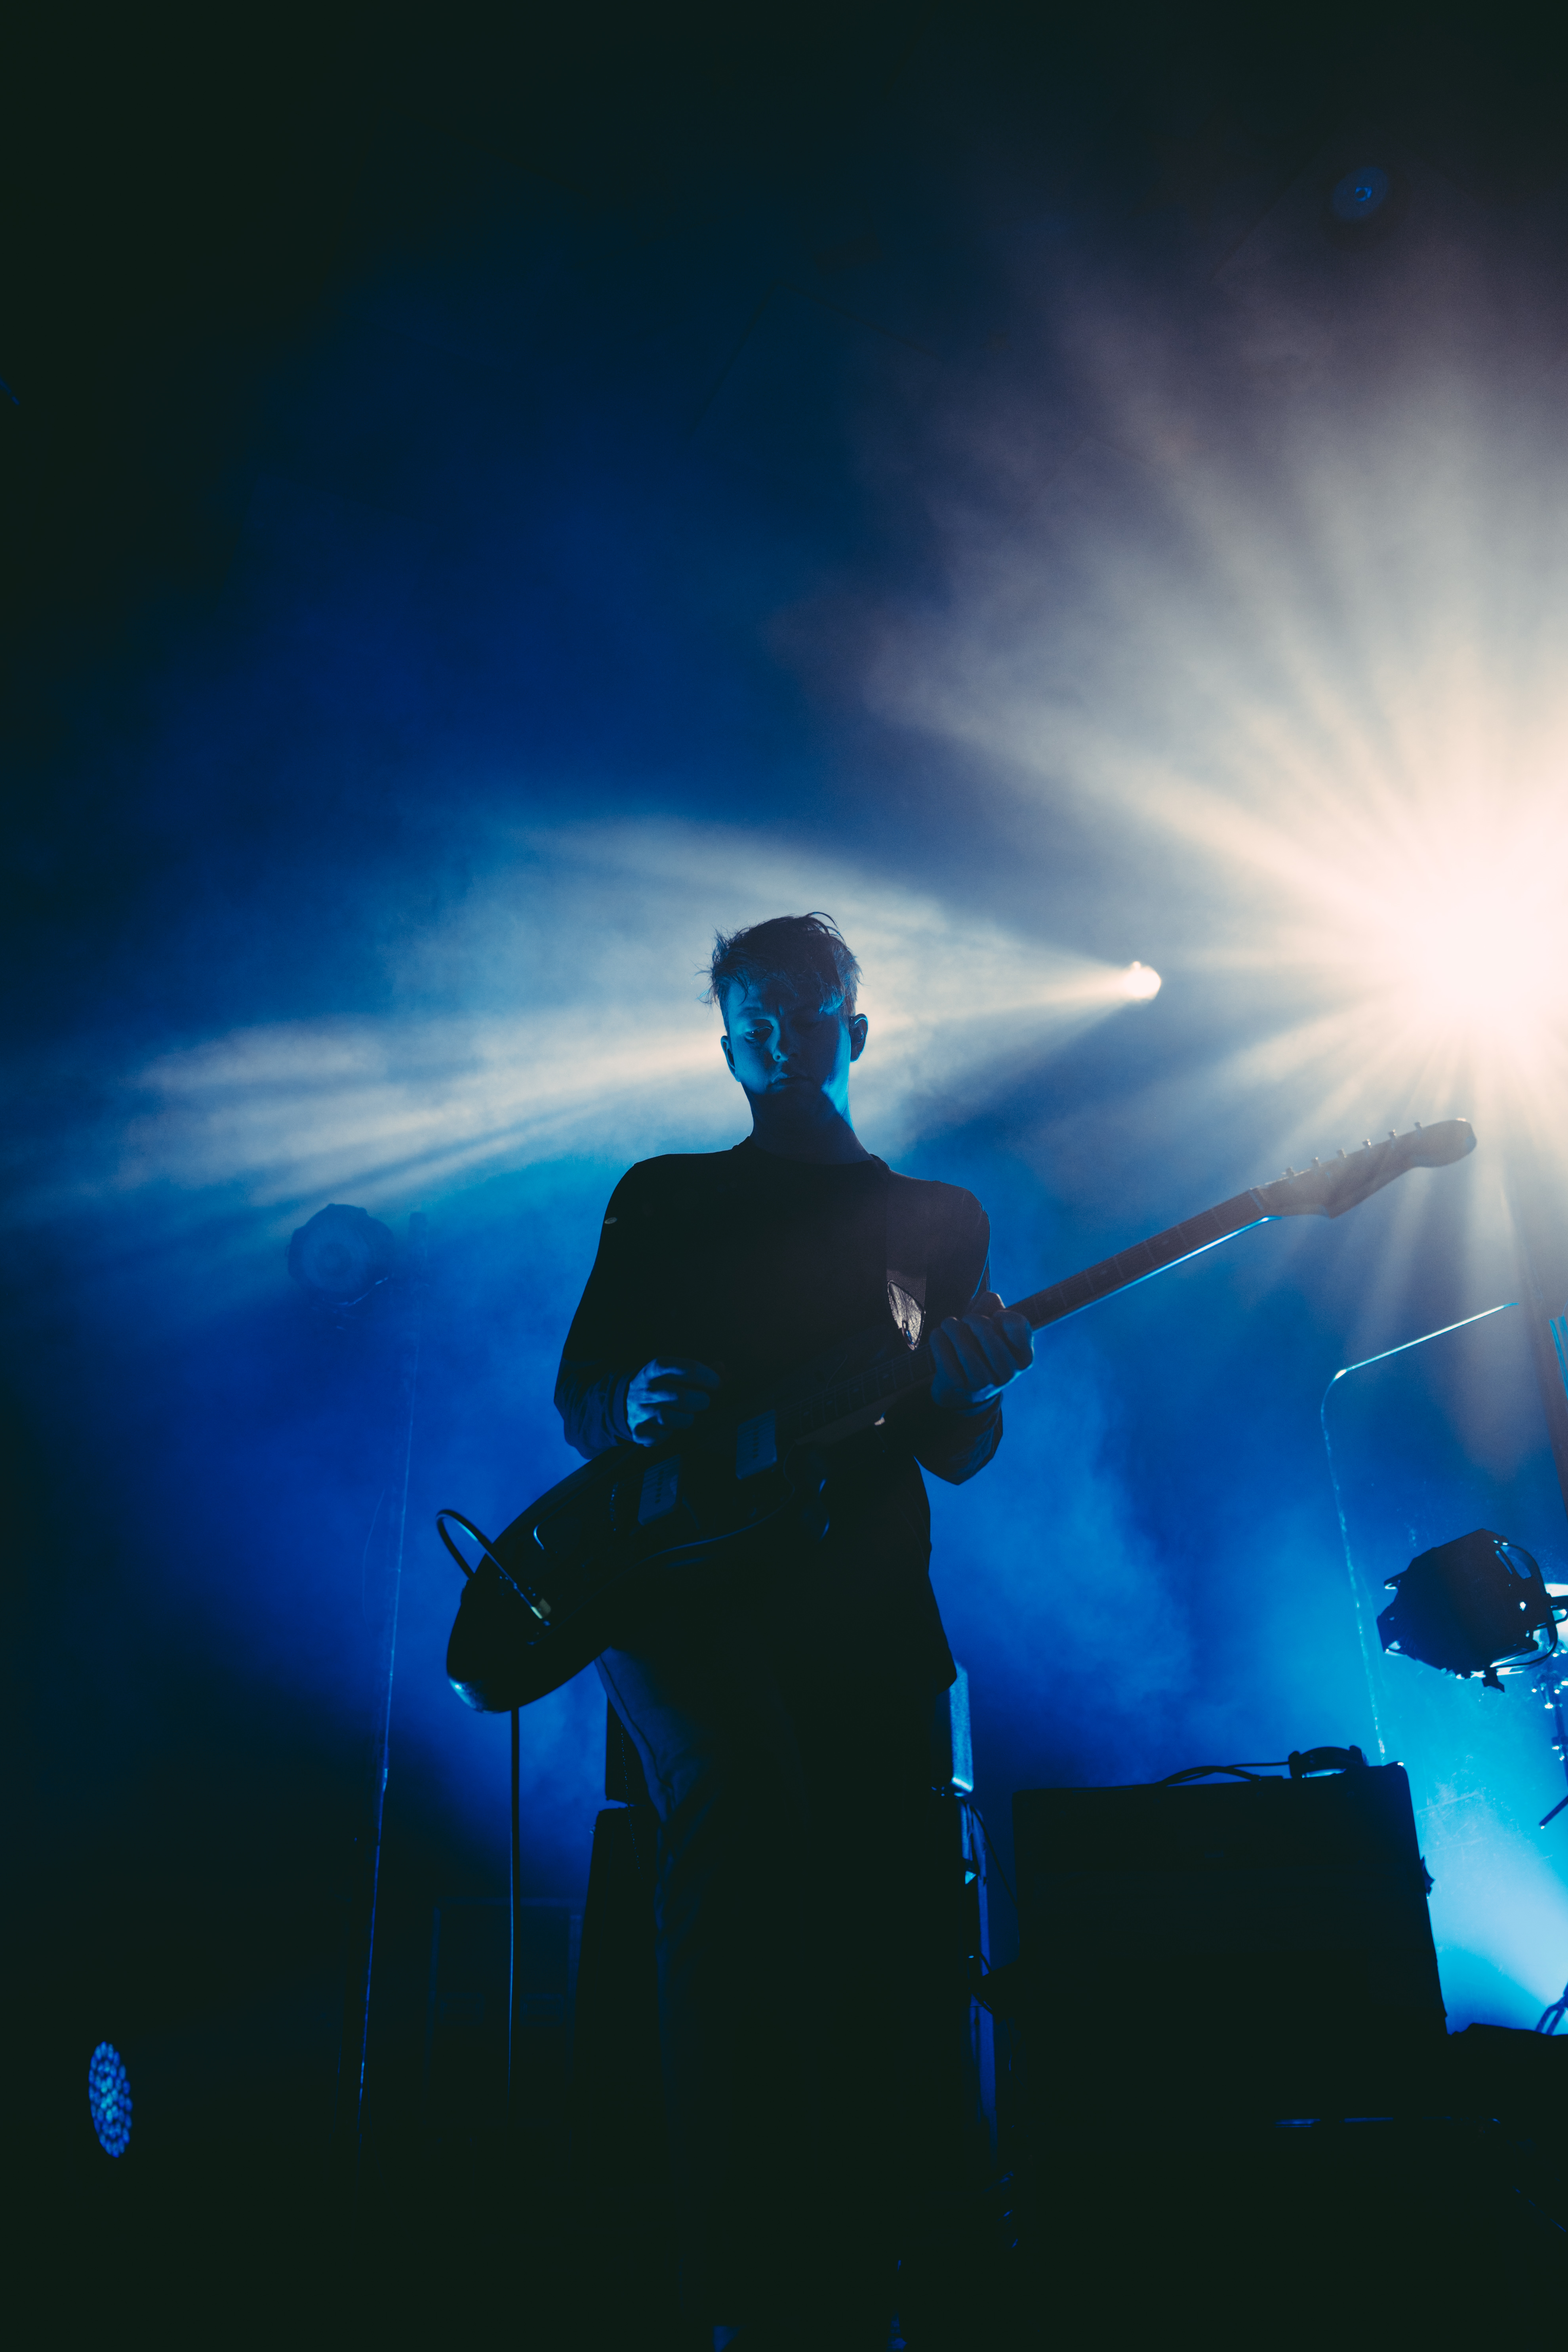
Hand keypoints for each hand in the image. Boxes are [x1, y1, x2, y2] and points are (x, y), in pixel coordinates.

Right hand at [625, 1357, 721, 1444]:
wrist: (623, 1399)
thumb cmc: (659, 1385)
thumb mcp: (674, 1372)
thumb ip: (701, 1372)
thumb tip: (724, 1372)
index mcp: (656, 1368)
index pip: (687, 1369)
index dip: (708, 1377)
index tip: (716, 1384)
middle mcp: (647, 1388)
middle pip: (682, 1397)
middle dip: (700, 1401)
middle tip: (702, 1402)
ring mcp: (640, 1409)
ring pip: (671, 1418)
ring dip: (686, 1419)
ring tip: (686, 1415)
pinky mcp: (638, 1429)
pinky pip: (660, 1435)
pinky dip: (669, 1434)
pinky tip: (669, 1427)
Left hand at [929, 1291, 1033, 1410]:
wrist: (961, 1391)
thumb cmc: (980, 1350)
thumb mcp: (992, 1329)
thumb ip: (992, 1307)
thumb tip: (990, 1298)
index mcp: (1023, 1358)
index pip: (1018, 1324)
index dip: (1001, 1314)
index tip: (994, 1318)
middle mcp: (1007, 1373)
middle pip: (985, 1328)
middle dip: (971, 1318)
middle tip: (966, 1320)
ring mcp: (982, 1383)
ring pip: (963, 1341)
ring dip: (951, 1326)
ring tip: (949, 1325)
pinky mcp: (957, 1386)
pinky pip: (944, 1353)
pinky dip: (938, 1339)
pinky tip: (939, 1337)